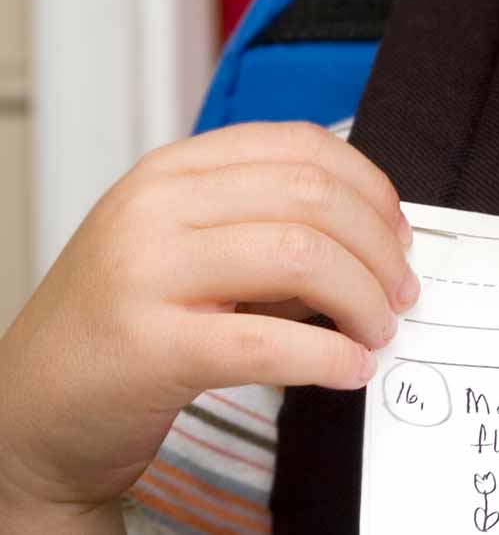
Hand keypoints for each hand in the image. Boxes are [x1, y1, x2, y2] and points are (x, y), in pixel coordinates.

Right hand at [0, 122, 417, 526]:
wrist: (29, 413)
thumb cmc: (123, 328)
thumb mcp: (183, 248)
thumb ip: (263, 225)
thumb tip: (377, 238)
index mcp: (170, 171)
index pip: (299, 146)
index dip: (370, 188)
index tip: (399, 233)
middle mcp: (153, 209)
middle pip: (313, 199)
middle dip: (379, 249)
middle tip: (400, 294)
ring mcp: (144, 274)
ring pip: (303, 258)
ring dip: (364, 301)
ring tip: (377, 332)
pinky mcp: (149, 348)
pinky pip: (270, 343)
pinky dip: (330, 358)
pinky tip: (351, 371)